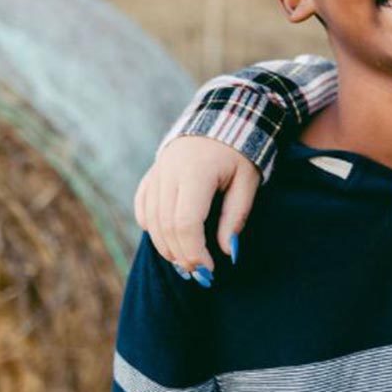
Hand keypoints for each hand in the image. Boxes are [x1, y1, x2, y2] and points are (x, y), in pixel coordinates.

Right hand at [133, 135, 260, 282]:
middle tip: (199, 274)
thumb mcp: (248, 181)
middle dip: (181, 255)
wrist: (221, 116)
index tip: (209, 270)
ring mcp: (157, 172)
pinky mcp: (151, 174)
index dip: (194, 252)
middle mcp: (169, 172)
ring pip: (151, 220)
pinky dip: (151, 227)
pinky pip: (143, 207)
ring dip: (166, 247)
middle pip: (166, 225)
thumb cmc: (240, 151)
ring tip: (185, 263)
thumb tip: (228, 252)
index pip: (186, 223)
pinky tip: (165, 240)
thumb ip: (236, 216)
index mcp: (195, 172)